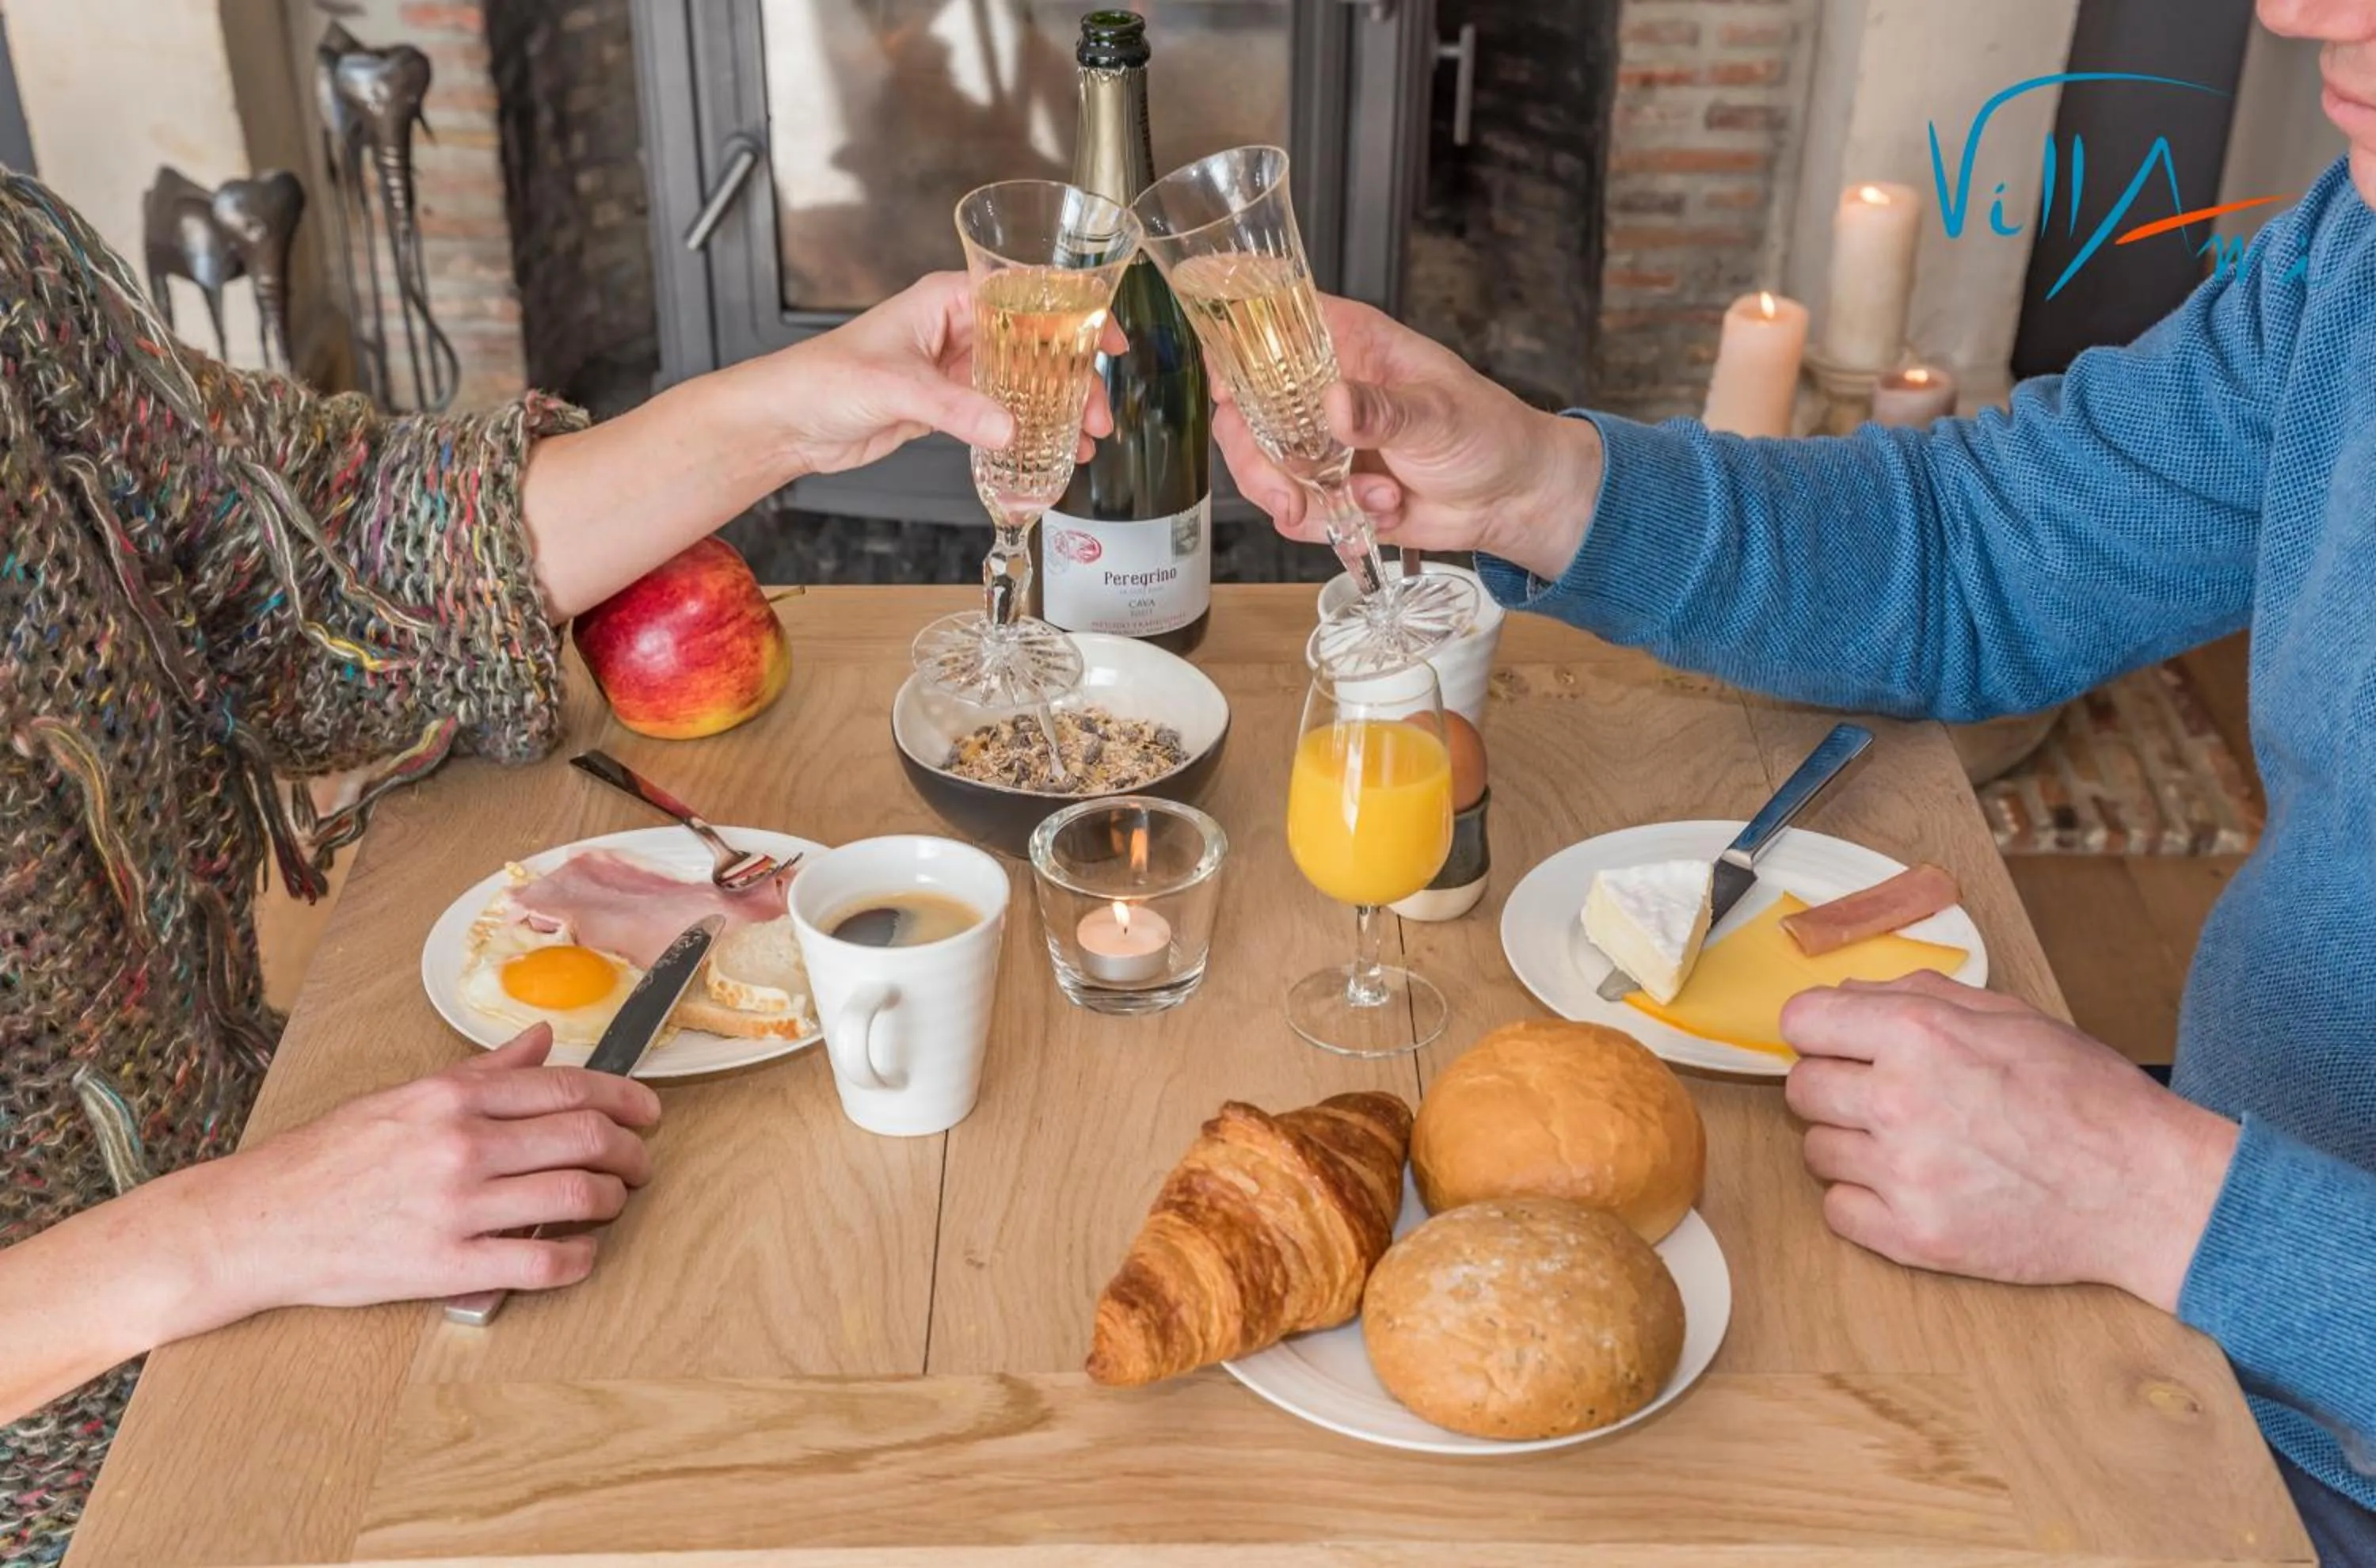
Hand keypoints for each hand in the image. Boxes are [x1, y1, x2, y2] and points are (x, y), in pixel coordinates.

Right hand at [187, 1025, 663, 1318]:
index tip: (646, 1112)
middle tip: (639, 1162)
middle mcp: (462, 1146)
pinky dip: (580, 1258)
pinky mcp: (446, 1266)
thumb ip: (482, 1072)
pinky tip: (581, 1252)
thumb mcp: (406, 1095)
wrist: (259, 1221)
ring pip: (577, 1197)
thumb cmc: (329, 1158)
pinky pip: (542, 1262)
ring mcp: (457, 1207)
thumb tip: (540, 1040)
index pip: (571, 1087)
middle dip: (632, 1152)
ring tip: (613, 1203)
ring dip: (614, 1201)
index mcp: (454, 1098)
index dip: (627, 1099)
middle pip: (588, 1138)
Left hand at [762, 271, 1116, 477]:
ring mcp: (955, 366)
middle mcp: (957, 327)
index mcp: (947, 299)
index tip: (1107, 340)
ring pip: (1024, 381)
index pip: (1027, 295)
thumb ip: (955, 408)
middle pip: (1036, 343)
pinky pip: (1002, 412)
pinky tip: (1050, 448)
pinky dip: (1028, 430)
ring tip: (1084, 438)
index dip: (1075, 315)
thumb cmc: (822, 379)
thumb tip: (1007, 429)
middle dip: (1073, 377)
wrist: (788, 421)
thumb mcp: (896, 387)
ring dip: (1056, 408)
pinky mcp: (948, 403)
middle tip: (1097, 411)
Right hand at [1209, 294, 1603, 579]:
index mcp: (1345, 342)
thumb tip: (1336, 404)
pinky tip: (1379, 512)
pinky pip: (1293, 511)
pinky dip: (1330, 523)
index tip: (1229, 392)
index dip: (1232, 353)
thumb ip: (1384, 409)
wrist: (1510, 499)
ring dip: (1303, 499)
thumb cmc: (1487, 432)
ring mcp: (1318, 442)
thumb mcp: (1439, 413)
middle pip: (1242, 411)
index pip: (1264, 326)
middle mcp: (1320, 388)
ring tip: (1367, 502)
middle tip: (1289, 494)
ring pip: (1260, 468)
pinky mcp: (1326, 488)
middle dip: (1258, 460)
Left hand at [1781, 972, 2238, 1310]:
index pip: (1802, 1019)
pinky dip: (1865, 1201)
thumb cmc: (2087, 1097)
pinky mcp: (1913, 1238)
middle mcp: (1899, 1100)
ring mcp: (1904, 1175)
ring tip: (1915, 1146)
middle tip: (1885, 1098)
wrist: (2146, 1189)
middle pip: (1802, 1087)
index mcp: (1918, 1034)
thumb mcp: (2008, 1016)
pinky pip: (1837, 1210)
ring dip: (1852, 1145)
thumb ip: (1917, 997)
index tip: (1836, 1043)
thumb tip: (1847, 995)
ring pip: (1817, 1150)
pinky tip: (1913, 1189)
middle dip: (1836, 1086)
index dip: (1819, 1030)